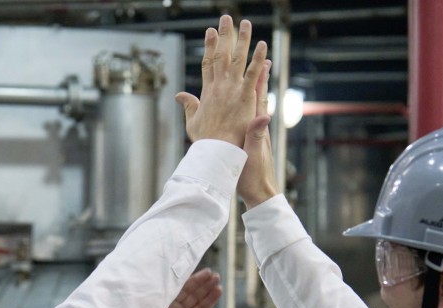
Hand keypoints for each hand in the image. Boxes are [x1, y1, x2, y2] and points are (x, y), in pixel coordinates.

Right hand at [144, 268, 221, 307]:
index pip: (202, 307)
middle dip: (206, 287)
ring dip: (198, 281)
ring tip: (209, 273)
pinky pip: (175, 289)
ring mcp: (172, 305)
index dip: (211, 297)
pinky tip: (193, 276)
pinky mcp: (163, 299)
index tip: (219, 288)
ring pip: (188, 291)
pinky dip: (184, 282)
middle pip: (196, 296)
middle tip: (216, 277)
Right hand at [176, 16, 268, 147]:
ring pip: (238, 60)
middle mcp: (218, 87)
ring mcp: (231, 91)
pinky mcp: (244, 98)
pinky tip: (262, 45)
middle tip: (225, 19)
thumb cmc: (205, 142)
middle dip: (223, 36)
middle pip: (221, 56)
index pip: (208, 64)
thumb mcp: (193, 122)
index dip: (209, 46)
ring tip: (245, 23)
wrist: (216, 153)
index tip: (210, 32)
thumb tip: (179, 95)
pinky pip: (253, 75)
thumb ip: (189, 106)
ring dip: (242, 40)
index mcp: (207, 93)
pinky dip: (257, 60)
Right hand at [239, 60, 280, 208]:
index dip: (260, 79)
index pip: (258, 97)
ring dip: (254, 88)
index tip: (263, 60)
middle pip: (258, 96)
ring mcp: (255, 133)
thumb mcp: (252, 153)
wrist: (258, 192)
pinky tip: (245, 103)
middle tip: (263, 57)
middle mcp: (258, 126)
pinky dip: (247, 106)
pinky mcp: (251, 141)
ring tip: (257, 73)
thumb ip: (256, 134)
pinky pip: (248, 117)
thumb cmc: (254, 176)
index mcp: (257, 127)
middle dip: (259, 77)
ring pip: (253, 105)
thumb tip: (264, 115)